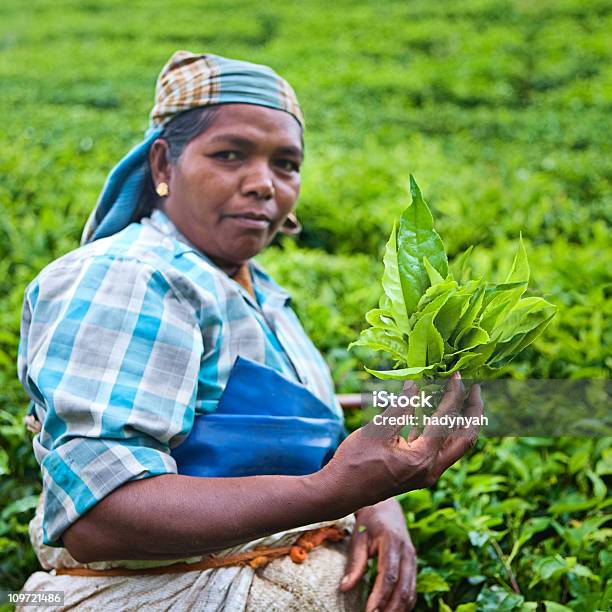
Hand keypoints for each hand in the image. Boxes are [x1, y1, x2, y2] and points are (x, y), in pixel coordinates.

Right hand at [319, 372, 482, 510]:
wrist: (341, 492)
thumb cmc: (355, 461)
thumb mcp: (377, 429)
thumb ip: (400, 406)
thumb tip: (415, 383)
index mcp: (423, 459)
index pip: (448, 421)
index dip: (454, 395)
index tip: (456, 376)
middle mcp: (431, 469)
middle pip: (465, 438)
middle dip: (473, 412)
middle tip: (475, 388)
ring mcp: (426, 474)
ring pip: (454, 445)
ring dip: (459, 421)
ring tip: (459, 396)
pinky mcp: (418, 473)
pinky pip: (438, 448)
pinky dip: (441, 429)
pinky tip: (433, 412)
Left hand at [340, 498, 416, 610]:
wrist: (387, 507)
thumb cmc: (369, 522)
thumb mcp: (358, 537)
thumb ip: (355, 563)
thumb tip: (344, 588)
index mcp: (392, 542)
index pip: (389, 575)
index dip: (380, 596)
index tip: (369, 611)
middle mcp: (407, 552)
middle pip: (403, 588)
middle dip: (390, 608)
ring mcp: (413, 559)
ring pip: (410, 592)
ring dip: (398, 609)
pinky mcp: (413, 565)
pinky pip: (412, 589)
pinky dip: (404, 604)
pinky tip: (392, 610)